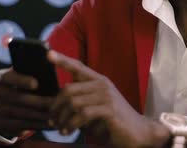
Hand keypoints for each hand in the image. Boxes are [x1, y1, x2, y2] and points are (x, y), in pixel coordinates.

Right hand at [0, 68, 53, 137]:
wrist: (7, 103)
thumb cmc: (24, 85)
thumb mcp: (26, 76)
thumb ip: (35, 73)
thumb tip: (52, 72)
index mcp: (1, 78)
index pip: (8, 77)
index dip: (21, 81)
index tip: (36, 84)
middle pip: (17, 97)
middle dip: (38, 100)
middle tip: (55, 102)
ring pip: (20, 113)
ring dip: (39, 114)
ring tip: (55, 113)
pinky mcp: (0, 123)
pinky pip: (20, 125)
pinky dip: (37, 124)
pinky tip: (50, 123)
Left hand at [48, 50, 170, 147]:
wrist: (137, 132)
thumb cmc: (114, 121)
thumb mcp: (95, 109)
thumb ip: (80, 103)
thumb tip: (57, 107)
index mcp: (99, 81)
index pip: (78, 67)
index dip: (63, 60)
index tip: (48, 54)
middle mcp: (103, 85)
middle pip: (68, 89)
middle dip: (55, 107)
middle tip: (52, 120)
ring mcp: (107, 96)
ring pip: (73, 102)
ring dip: (62, 118)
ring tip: (61, 129)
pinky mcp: (109, 109)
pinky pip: (82, 114)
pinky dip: (71, 125)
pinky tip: (69, 131)